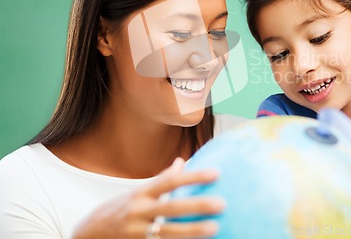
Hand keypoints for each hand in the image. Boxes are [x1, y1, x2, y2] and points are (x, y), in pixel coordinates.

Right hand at [72, 157, 224, 238]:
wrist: (86, 235)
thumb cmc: (118, 210)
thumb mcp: (137, 192)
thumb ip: (161, 179)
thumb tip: (182, 161)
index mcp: (141, 194)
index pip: (170, 181)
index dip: (194, 176)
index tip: (216, 173)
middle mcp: (138, 212)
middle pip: (171, 208)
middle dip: (197, 206)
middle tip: (222, 203)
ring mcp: (136, 233)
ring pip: (167, 233)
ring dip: (192, 231)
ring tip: (215, 228)